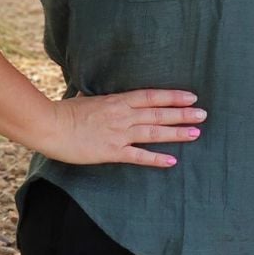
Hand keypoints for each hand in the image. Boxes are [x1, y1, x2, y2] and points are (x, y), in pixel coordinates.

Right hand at [45, 88, 206, 167]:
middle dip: (183, 114)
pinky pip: (138, 156)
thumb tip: (93, 94)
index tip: (191, 97)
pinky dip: (156, 158)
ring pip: (154, 132)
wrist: (50, 126)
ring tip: (196, 133)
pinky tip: (172, 160)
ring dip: (176, 133)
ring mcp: (118, 134)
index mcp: (117, 101)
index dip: (173, 97)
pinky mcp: (112, 151)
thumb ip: (95, 98)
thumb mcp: (84, 99)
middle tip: (203, 114)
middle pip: (158, 113)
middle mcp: (122, 115)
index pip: (151, 96)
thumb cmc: (64, 112)